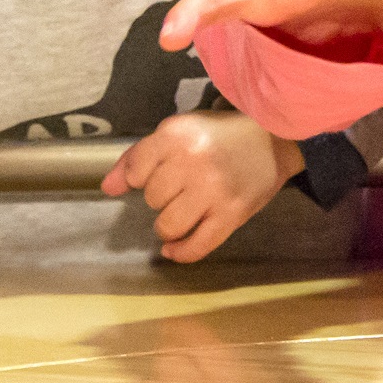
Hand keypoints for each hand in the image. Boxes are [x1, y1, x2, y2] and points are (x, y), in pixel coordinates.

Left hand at [102, 110, 304, 261]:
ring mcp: (212, 190)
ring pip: (167, 225)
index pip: (135, 170)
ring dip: (170, 224)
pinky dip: (181, 252)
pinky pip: (196, 246)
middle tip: (182, 187)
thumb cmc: (221, 133)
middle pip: (152, 198)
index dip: (141, 176)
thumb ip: (139, 156)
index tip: (156, 173)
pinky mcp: (232, 214)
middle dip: (162, 196)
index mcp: (176, 134)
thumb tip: (108, 187)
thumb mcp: (179, 130)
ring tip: (182, 213)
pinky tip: (174, 248)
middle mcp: (191, 161)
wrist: (274, 138)